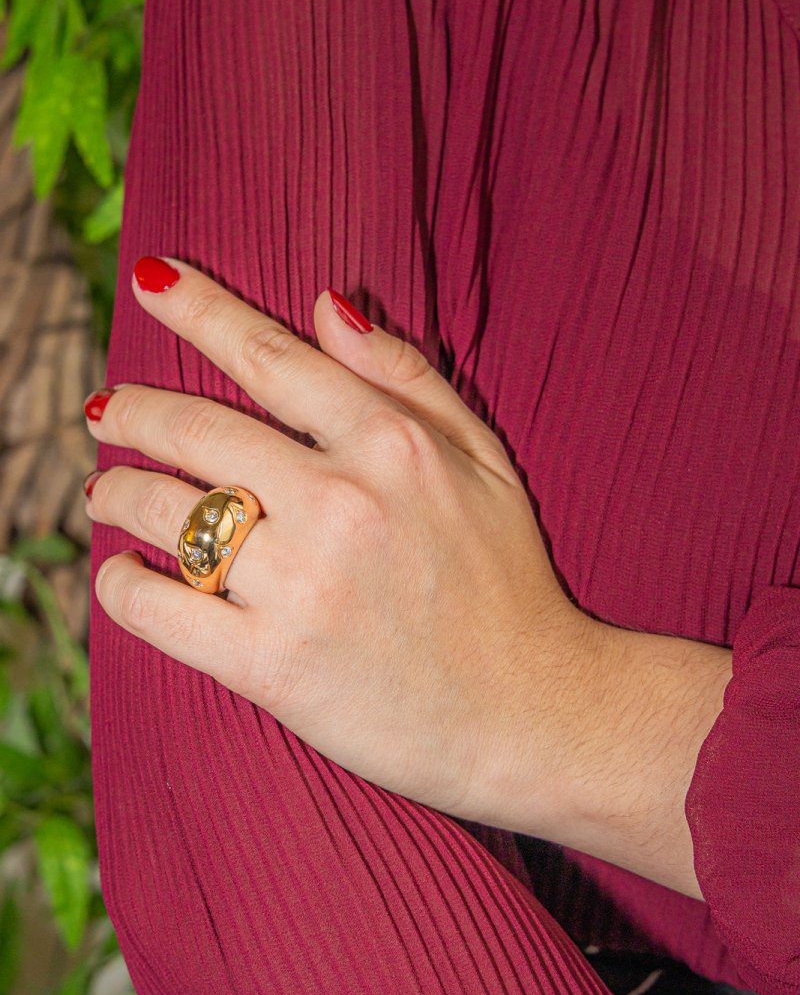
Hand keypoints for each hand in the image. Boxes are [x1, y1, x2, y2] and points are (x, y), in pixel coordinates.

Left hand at [86, 255, 599, 830]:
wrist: (531, 712)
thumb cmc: (509, 581)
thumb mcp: (484, 458)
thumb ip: (406, 375)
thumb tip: (325, 304)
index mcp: (391, 445)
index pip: (268, 356)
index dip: (197, 310)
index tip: (149, 282)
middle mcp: (339, 503)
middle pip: (195, 428)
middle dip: (131, 410)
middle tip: (106, 411)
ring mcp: (301, 586)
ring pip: (164, 512)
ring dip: (115, 492)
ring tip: (105, 491)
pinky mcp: (272, 666)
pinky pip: (160, 610)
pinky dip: (121, 585)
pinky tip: (122, 573)